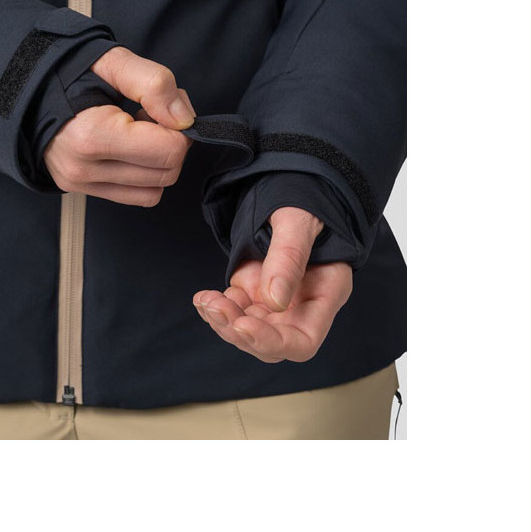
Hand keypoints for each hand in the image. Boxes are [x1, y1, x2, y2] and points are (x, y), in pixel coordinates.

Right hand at [44, 46, 195, 205]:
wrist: (24, 89)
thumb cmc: (66, 71)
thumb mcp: (111, 61)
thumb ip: (153, 83)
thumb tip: (185, 119)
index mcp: (91, 136)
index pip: (168, 151)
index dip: (179, 125)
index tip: (161, 104)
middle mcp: (84, 169)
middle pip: (167, 172)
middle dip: (172, 142)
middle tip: (152, 114)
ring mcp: (82, 185)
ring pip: (156, 189)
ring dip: (159, 160)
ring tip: (138, 130)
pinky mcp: (84, 191)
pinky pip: (137, 196)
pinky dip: (146, 174)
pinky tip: (130, 148)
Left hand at [193, 206, 352, 362]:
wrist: (290, 189)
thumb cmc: (304, 201)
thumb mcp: (297, 221)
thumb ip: (288, 257)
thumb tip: (274, 301)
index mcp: (326, 292)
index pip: (304, 340)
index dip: (273, 342)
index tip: (243, 325)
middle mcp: (303, 306)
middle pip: (272, 343)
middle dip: (239, 331)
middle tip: (215, 306)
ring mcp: (278, 303)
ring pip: (249, 332)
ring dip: (223, 321)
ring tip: (206, 299)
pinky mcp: (256, 294)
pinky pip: (235, 315)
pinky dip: (216, 310)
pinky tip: (204, 298)